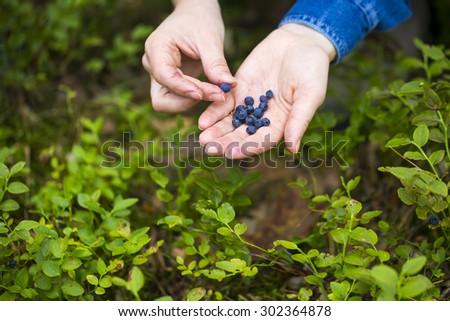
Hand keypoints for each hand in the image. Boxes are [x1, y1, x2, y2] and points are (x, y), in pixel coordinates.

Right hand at [142, 0, 234, 111]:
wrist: (196, 14)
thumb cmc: (201, 21)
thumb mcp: (210, 39)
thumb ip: (216, 64)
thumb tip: (228, 85)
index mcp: (157, 47)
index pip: (164, 76)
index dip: (182, 89)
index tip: (203, 95)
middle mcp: (152, 64)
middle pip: (162, 97)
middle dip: (187, 101)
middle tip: (216, 94)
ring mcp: (158, 75)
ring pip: (167, 102)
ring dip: (190, 103)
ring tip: (216, 92)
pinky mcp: (169, 82)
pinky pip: (177, 99)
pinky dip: (193, 100)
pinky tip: (212, 92)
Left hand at [198, 23, 335, 158]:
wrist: (299, 42)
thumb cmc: (312, 69)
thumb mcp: (310, 94)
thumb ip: (298, 120)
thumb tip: (292, 149)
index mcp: (280, 124)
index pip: (261, 141)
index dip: (247, 148)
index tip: (232, 153)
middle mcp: (262, 119)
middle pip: (241, 135)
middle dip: (225, 142)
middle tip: (209, 148)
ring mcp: (249, 105)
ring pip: (230, 122)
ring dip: (216, 131)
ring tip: (202, 138)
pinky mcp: (238, 90)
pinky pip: (224, 103)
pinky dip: (214, 112)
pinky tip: (203, 120)